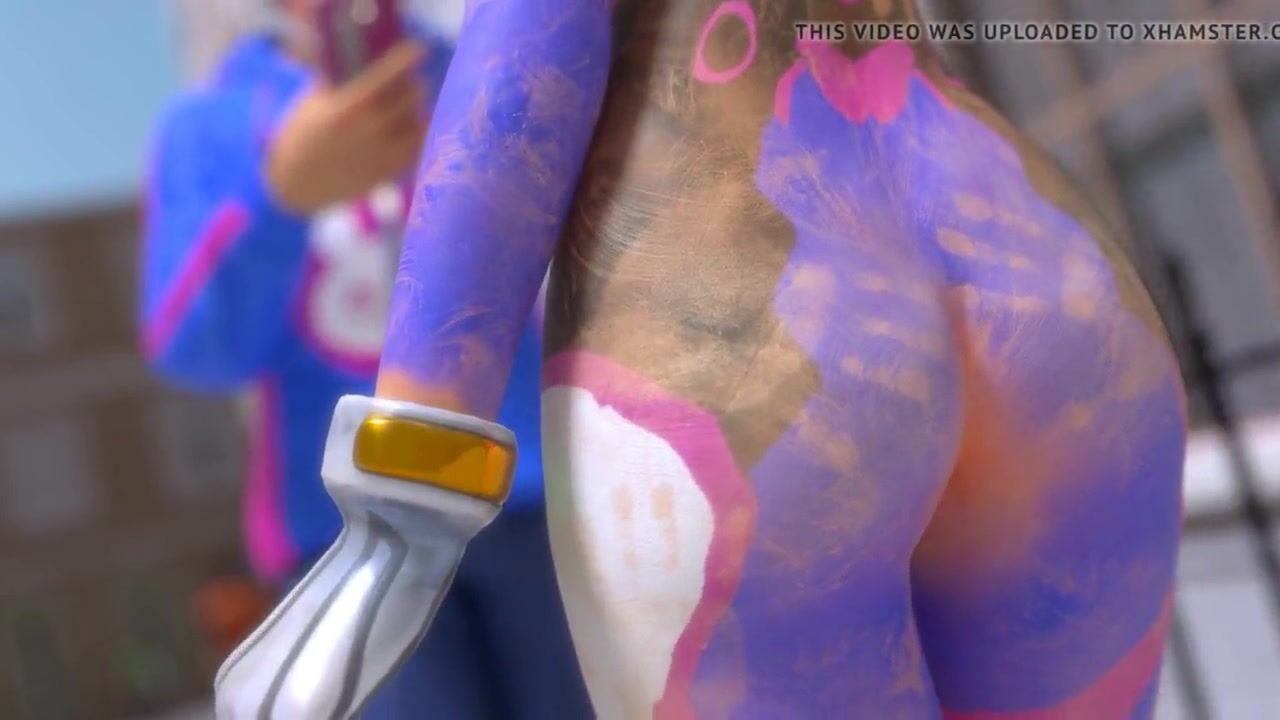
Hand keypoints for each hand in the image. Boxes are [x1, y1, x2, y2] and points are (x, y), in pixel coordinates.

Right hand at [266, 41, 428, 214]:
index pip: (388, 75)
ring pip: (421, 122)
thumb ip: (338, 80)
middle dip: (412, 83)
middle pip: (413, 96)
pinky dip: (416, 135)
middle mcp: (372, 128)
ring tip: (405, 107)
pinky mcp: (392, 171)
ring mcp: (385, 152)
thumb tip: (360, 57)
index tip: (418, 49)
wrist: (300, 183)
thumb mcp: (313, 102)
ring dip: (416, 110)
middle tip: (408, 80)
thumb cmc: (302, 136)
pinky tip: (405, 129)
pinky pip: (418, 146)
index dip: (406, 59)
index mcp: (350, 106)